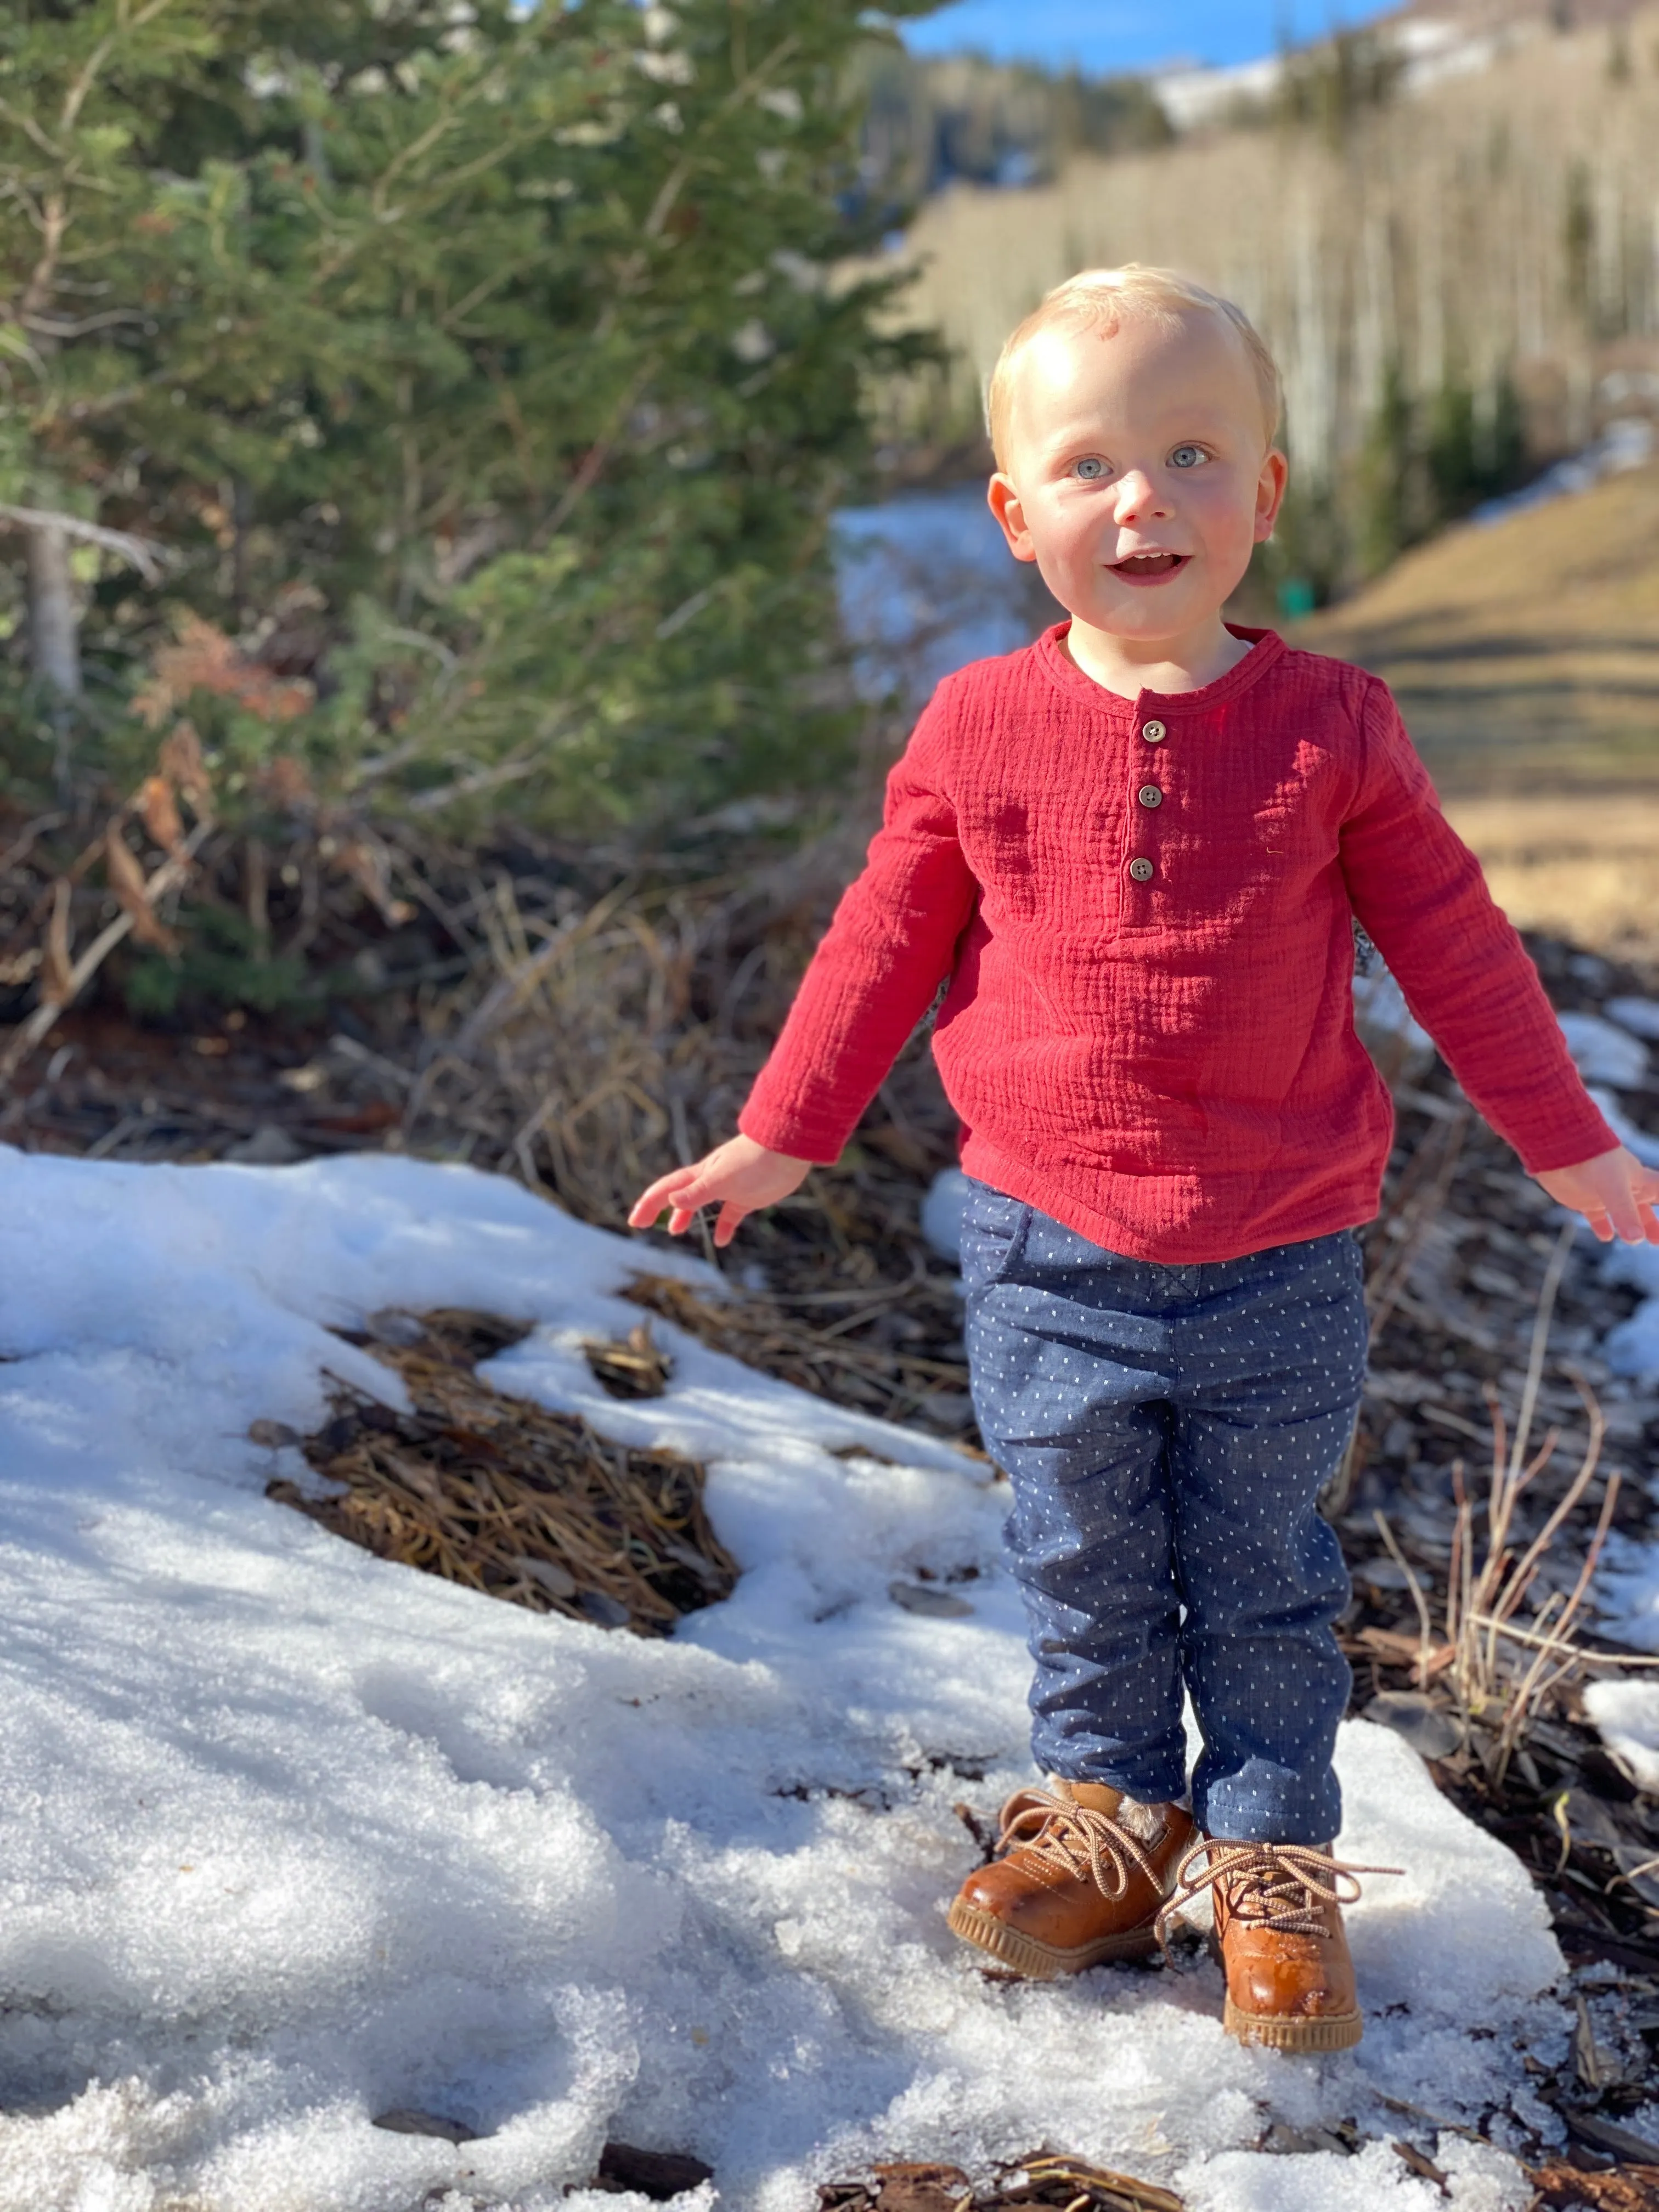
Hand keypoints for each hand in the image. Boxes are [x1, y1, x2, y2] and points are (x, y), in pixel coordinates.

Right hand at [628, 1135, 813, 1247]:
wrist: (788, 1149)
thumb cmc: (754, 1160)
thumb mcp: (723, 1178)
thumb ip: (698, 1192)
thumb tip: (671, 1201)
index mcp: (700, 1174)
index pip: (667, 1191)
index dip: (649, 1205)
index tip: (635, 1223)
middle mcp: (710, 1180)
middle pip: (678, 1196)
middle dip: (658, 1208)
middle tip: (642, 1223)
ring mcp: (729, 1188)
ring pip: (701, 1203)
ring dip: (686, 1215)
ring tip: (676, 1231)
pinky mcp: (748, 1197)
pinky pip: (730, 1214)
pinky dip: (724, 1227)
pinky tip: (722, 1241)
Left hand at [1533, 1144, 1658, 1243]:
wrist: (1560, 1147)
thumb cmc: (1594, 1160)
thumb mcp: (1614, 1188)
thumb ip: (1625, 1213)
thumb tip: (1636, 1239)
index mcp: (1639, 1178)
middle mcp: (1624, 1186)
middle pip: (1644, 1206)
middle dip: (1651, 1223)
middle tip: (1657, 1241)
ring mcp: (1604, 1194)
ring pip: (1622, 1213)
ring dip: (1630, 1225)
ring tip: (1635, 1240)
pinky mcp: (1584, 1199)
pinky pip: (1596, 1216)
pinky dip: (1602, 1226)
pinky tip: (1605, 1237)